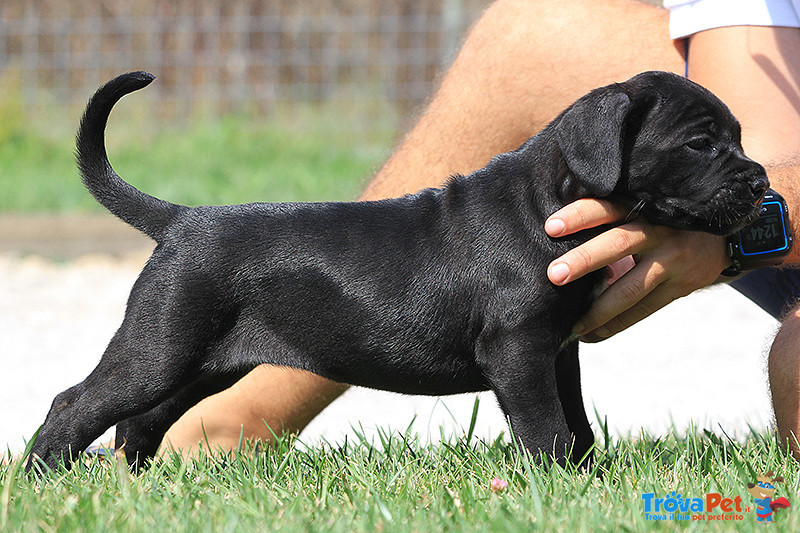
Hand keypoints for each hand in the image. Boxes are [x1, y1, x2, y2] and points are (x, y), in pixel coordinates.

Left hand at [545, 198, 729, 341]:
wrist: (731, 235)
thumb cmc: (668, 219)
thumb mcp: (647, 208)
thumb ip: (614, 218)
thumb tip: (559, 237)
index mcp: (645, 206)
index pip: (608, 207)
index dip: (580, 215)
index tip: (551, 227)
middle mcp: (660, 230)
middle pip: (618, 244)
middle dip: (584, 261)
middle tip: (554, 275)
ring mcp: (672, 260)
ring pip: (631, 288)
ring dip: (599, 310)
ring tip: (573, 325)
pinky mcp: (681, 286)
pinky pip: (644, 309)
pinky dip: (617, 324)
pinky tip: (593, 334)